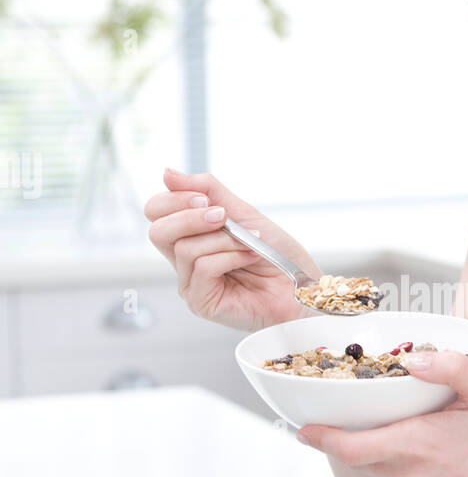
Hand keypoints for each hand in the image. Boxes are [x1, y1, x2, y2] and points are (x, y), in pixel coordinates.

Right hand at [144, 168, 322, 331]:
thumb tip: (167, 174)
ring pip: (186, 249)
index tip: (206, 199)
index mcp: (189, 238)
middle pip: (157, 232)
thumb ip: (208, 191)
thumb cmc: (276, 254)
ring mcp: (191, 285)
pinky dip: (231, 256)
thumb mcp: (242, 212)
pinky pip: (204, 268)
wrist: (302, 287)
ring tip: (252, 244)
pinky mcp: (202, 303)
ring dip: (225, 239)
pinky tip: (251, 257)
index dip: (174, 199)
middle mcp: (184, 263)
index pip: (156, 212)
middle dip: (190, 217)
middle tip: (222, 216)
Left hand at [296, 349, 467, 476]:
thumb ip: (450, 368)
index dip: (322, 440)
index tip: (302, 430)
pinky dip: (412, 463)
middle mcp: (411, 476)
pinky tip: (442, 450)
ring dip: (390, 447)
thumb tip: (414, 360)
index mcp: (417, 445)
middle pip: (363, 457)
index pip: (352, 448)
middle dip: (352, 437)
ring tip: (420, 425)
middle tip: (349, 414)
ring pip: (387, 468)